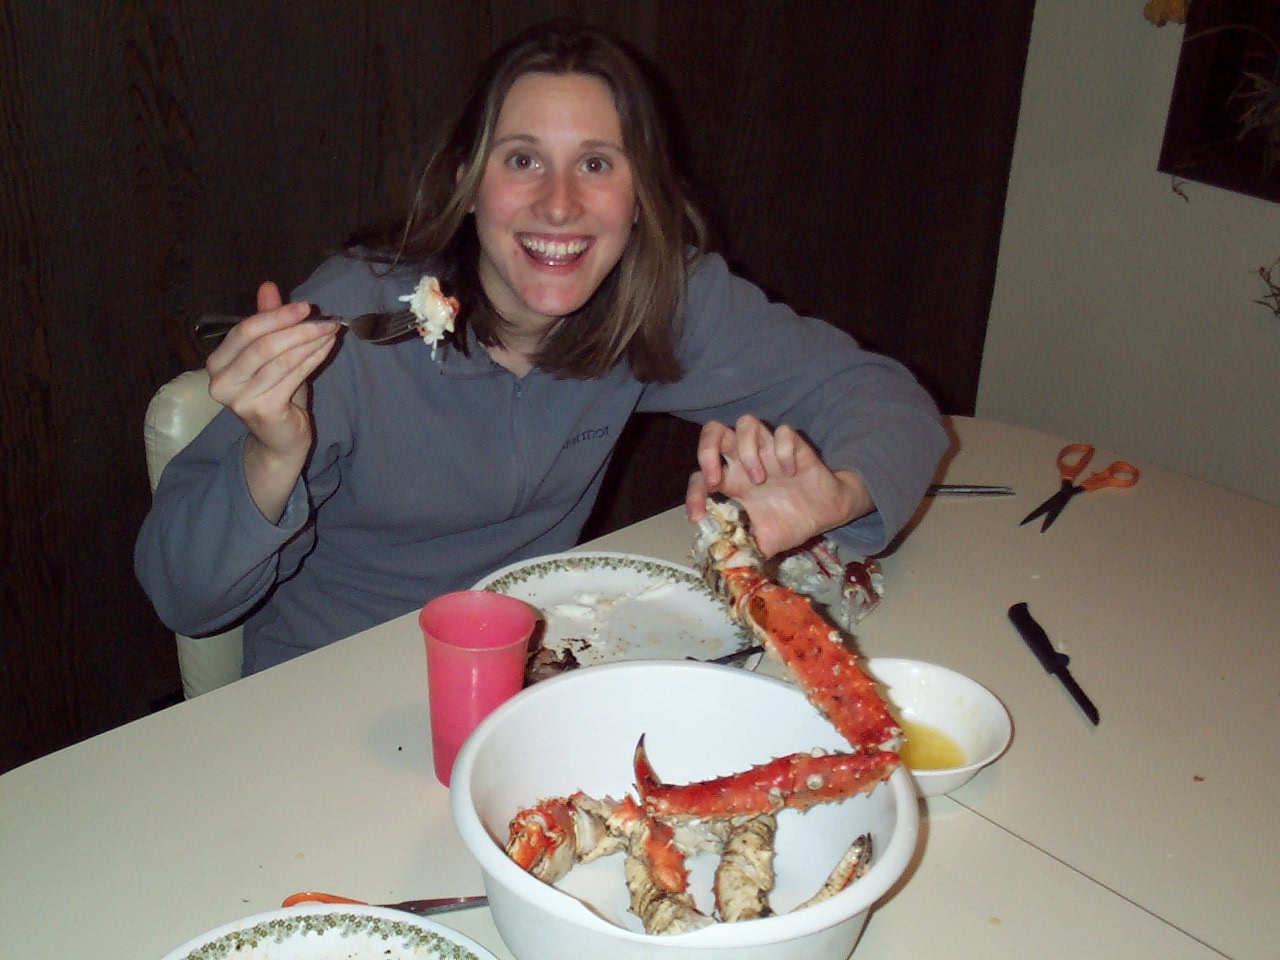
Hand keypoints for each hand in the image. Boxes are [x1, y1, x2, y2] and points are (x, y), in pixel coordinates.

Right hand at [206, 282, 338, 520]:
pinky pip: (293, 375)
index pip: (245, 330)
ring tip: (331, 331)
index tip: (305, 306)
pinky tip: (327, 348)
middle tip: (324, 319)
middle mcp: (221, 381)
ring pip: (280, 359)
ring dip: (309, 342)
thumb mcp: (269, 354)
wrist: (280, 439)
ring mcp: (239, 399)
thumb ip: (266, 322)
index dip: (276, 315)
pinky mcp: (262, 410)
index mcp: (217, 363)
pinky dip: (313, 358)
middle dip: (297, 327)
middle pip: (262, 343)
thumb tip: (268, 285)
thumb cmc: (275, 393)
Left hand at [684, 416, 872, 556]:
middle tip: (717, 479)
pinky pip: (784, 432)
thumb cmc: (791, 523)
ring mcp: (770, 451)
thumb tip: (724, 567)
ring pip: (746, 423)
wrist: (827, 514)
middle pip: (714, 431)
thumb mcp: (763, 543)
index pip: (700, 477)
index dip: (693, 494)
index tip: (698, 517)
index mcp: (733, 482)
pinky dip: (783, 450)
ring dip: (748, 451)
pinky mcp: (796, 446)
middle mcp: (746, 461)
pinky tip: (791, 472)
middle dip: (707, 451)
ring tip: (760, 479)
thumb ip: (743, 550)